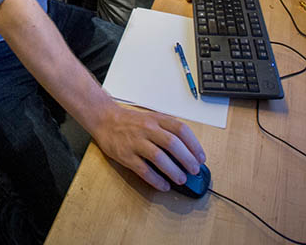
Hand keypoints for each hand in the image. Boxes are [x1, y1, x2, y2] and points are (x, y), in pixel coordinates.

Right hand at [90, 104, 205, 190]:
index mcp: (157, 119)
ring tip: (181, 179)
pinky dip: (156, 180)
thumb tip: (187, 152)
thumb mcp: (151, 119)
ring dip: (173, 171)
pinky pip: (143, 170)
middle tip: (194, 170)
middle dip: (187, 159)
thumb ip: (167, 131)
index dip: (194, 144)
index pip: (181, 129)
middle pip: (172, 144)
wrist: (104, 119)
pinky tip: (164, 185)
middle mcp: (147, 129)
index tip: (201, 157)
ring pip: (159, 157)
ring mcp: (136, 142)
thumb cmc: (130, 122)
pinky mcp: (126, 155)